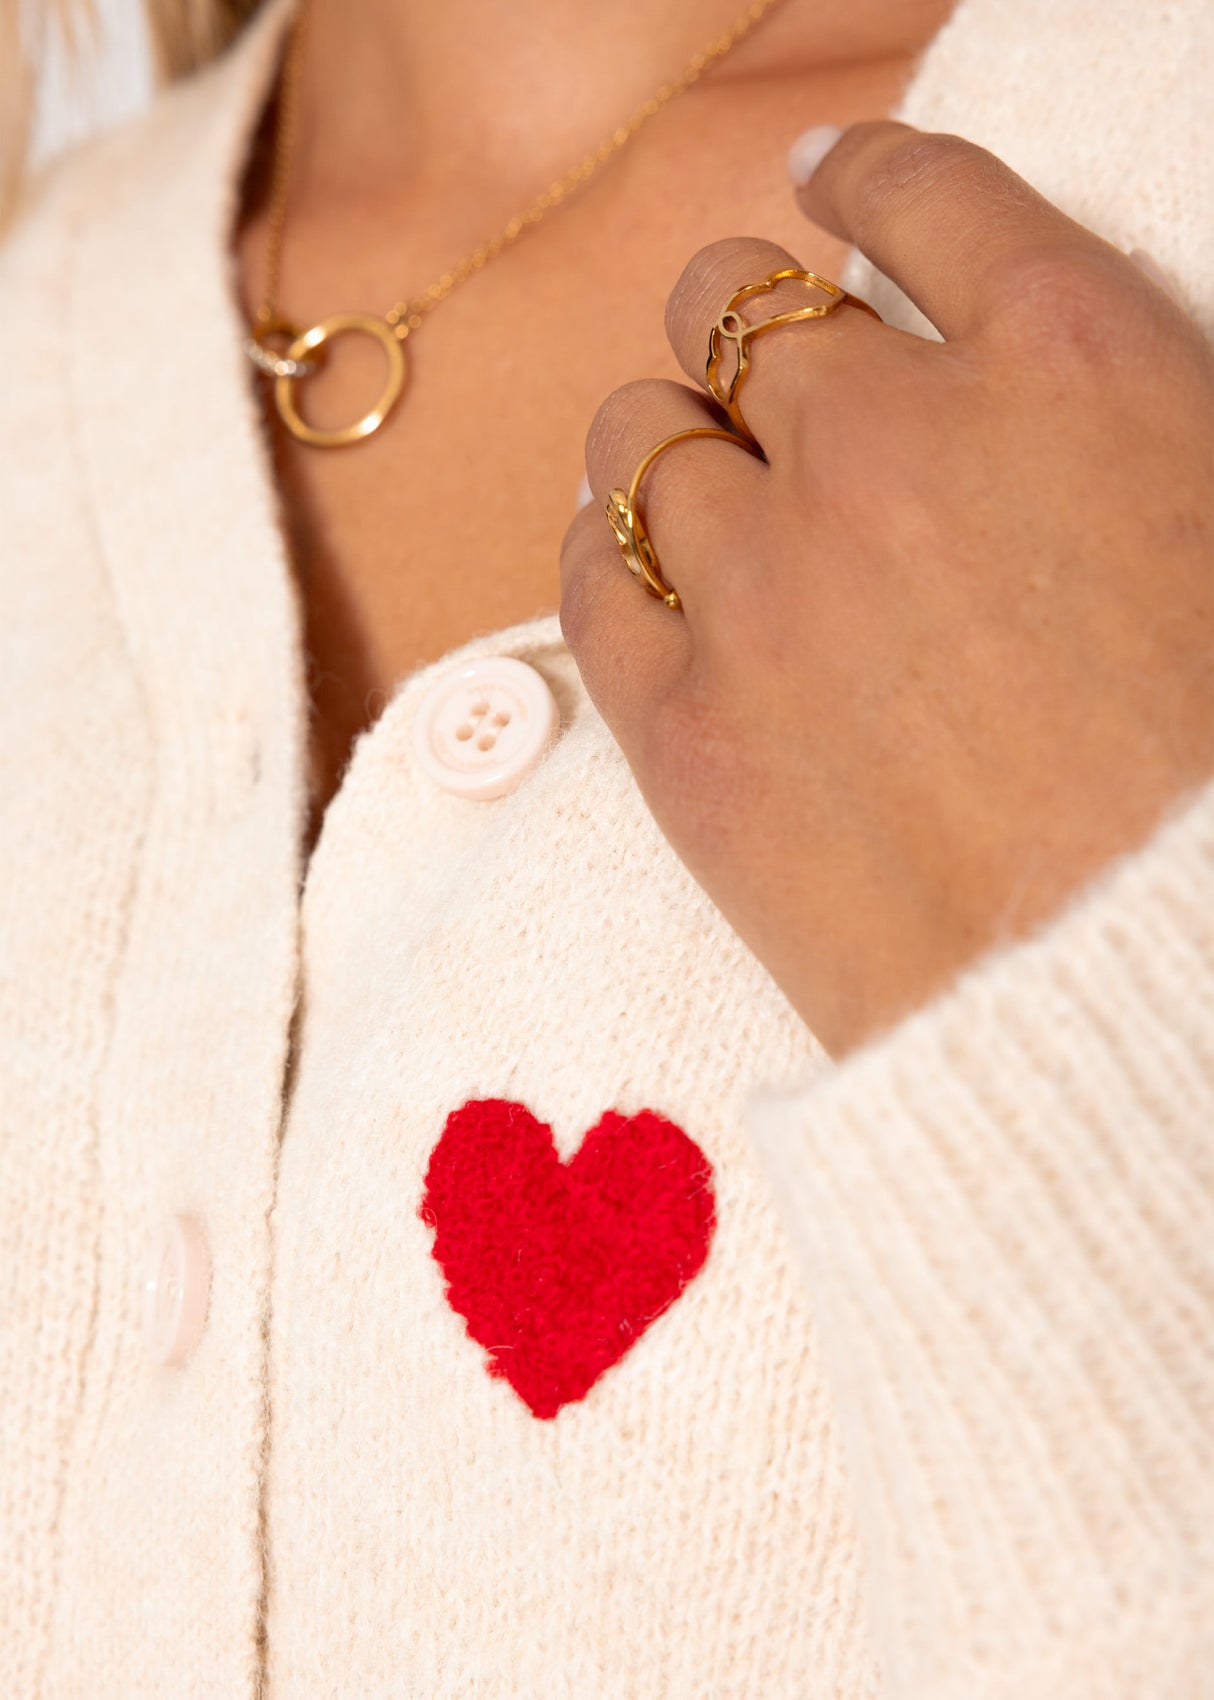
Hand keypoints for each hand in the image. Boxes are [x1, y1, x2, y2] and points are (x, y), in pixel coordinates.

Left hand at [559, 121, 1213, 1056]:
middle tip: (760, 371)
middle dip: (748, 325)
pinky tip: (622, 556)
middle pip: (744, 311)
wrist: (1149, 1007)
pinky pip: (585, 575)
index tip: (828, 181)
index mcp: (1071, 368)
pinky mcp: (684, 730)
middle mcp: (893, 447)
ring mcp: (768, 587)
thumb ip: (1102, 414)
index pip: (923, 197)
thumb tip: (1016, 382)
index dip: (861, 177)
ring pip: (642, 434)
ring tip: (688, 473)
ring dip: (664, 433)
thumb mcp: (1212, 517)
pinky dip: (597, 546)